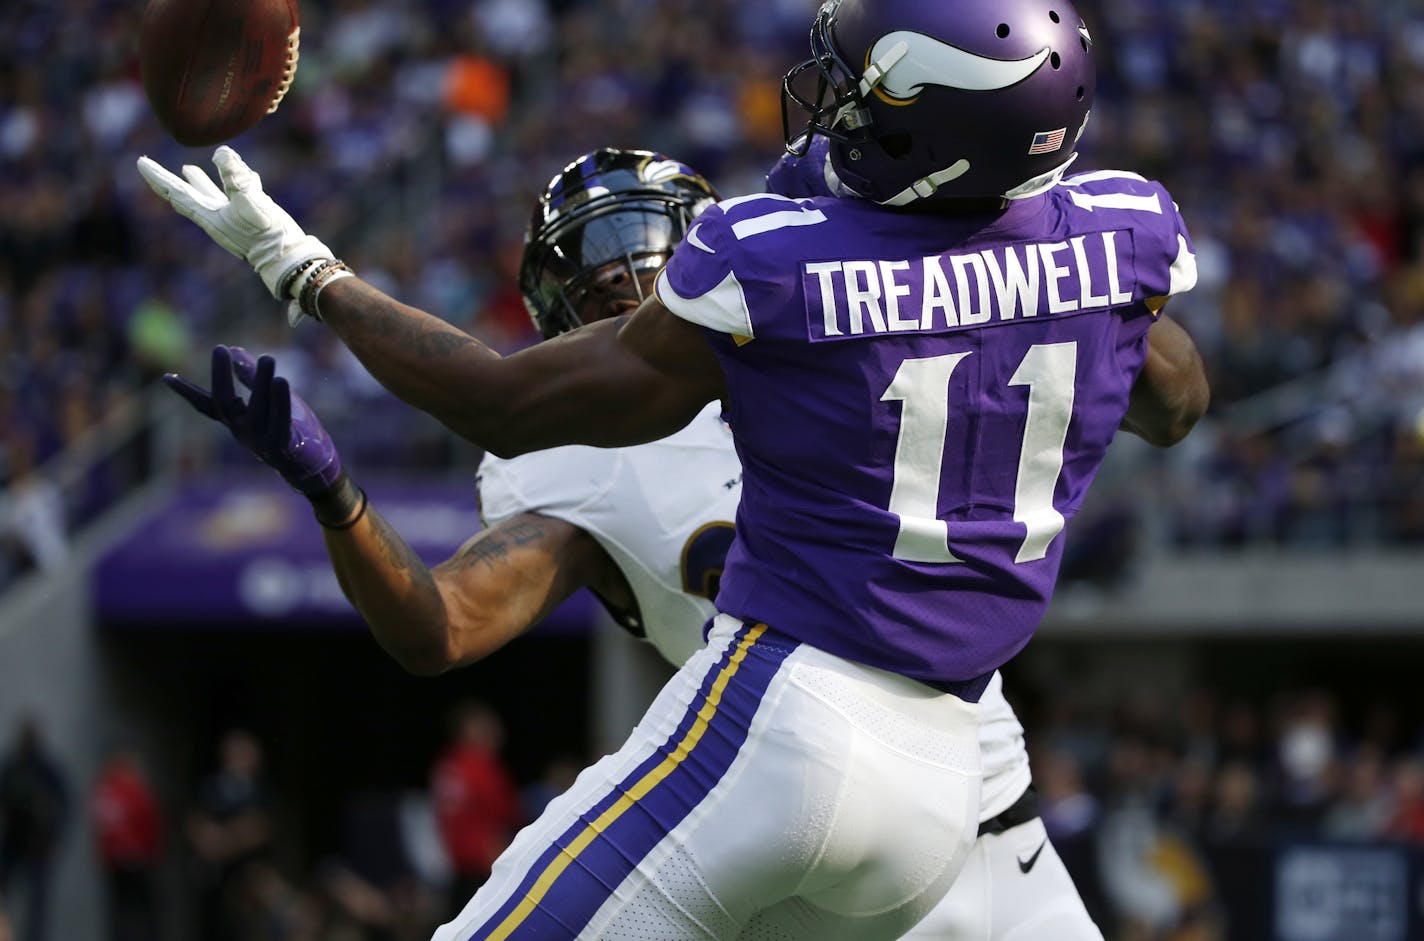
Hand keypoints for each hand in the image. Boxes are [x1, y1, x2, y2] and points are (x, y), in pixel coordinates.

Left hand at [136, 146, 333, 303]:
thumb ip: (236, 179)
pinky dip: (236, 182)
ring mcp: (234, 218)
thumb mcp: (252, 203)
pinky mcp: (252, 217)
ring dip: (198, 182)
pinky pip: (238, 195)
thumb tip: (221, 152)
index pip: (177, 193)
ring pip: (211, 195)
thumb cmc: (269, 235)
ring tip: (186, 169)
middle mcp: (218, 217)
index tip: (140, 162)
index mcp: (210, 216)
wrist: (288, 258)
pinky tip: (245, 174)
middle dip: (169, 180)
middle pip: (187, 195)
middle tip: (148, 165)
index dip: (158, 178)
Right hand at [164, 346, 342, 495]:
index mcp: (236, 421)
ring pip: (256, 410)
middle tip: (219, 349)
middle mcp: (242, 431)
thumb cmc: (289, 428)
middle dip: (220, 376)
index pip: (207, 406)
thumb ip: (251, 376)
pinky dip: (280, 401)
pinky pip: (280, 422)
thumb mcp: (269, 398)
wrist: (311, 466)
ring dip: (261, 382)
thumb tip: (234, 348)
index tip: (166, 377)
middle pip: (224, 403)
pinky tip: (281, 380)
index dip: (187, 392)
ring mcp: (260, 441)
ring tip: (268, 357)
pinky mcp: (281, 446)